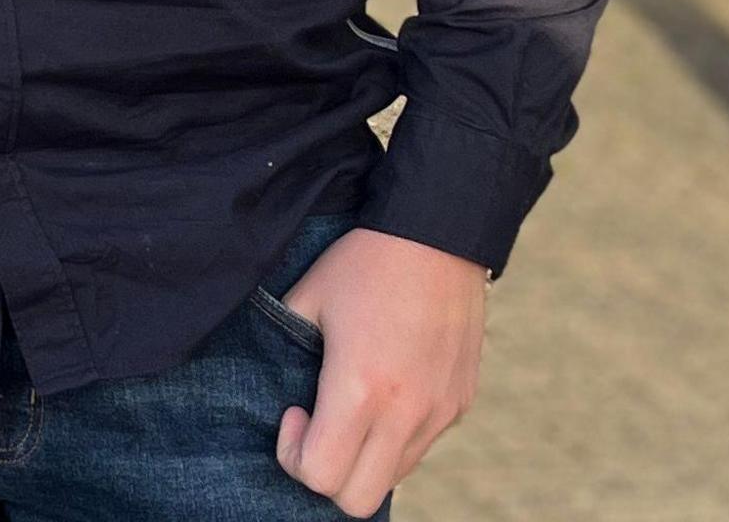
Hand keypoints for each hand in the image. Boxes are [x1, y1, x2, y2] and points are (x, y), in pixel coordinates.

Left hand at [275, 226, 486, 517]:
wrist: (439, 233)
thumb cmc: (363, 262)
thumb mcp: (306, 300)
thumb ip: (284, 350)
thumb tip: (269, 385)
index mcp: (362, 388)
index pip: (322, 477)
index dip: (293, 456)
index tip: (292, 411)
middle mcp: (407, 411)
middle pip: (358, 501)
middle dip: (326, 475)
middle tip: (316, 424)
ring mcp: (440, 412)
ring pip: (392, 478)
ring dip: (361, 458)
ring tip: (349, 406)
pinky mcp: (460, 404)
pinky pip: (420, 449)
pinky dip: (392, 441)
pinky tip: (382, 393)